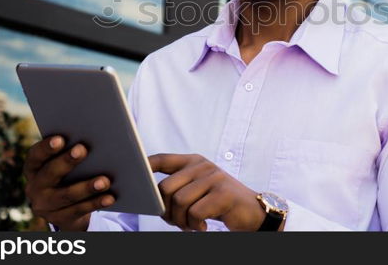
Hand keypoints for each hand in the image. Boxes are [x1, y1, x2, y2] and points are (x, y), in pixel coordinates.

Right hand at [23, 136, 114, 230]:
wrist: (66, 207)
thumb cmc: (69, 173)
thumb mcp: (64, 162)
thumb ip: (71, 149)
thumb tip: (94, 136)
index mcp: (33, 168)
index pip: (35, 155)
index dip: (46, 147)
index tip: (60, 139)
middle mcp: (34, 187)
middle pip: (50, 173)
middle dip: (67, 161)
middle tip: (83, 150)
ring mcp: (45, 206)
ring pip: (66, 196)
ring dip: (86, 187)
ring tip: (105, 181)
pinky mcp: (59, 219)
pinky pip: (79, 210)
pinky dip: (96, 203)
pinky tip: (110, 197)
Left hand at [149, 153, 265, 231]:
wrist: (253, 212)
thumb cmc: (218, 203)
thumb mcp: (198, 189)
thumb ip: (178, 186)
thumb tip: (150, 195)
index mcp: (194, 161)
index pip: (163, 159)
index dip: (145, 166)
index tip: (134, 176)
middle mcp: (203, 165)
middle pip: (166, 188)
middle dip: (166, 211)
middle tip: (177, 222)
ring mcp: (214, 177)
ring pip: (179, 202)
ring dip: (181, 221)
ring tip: (192, 225)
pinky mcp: (223, 193)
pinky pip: (195, 212)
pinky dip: (195, 225)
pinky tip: (203, 226)